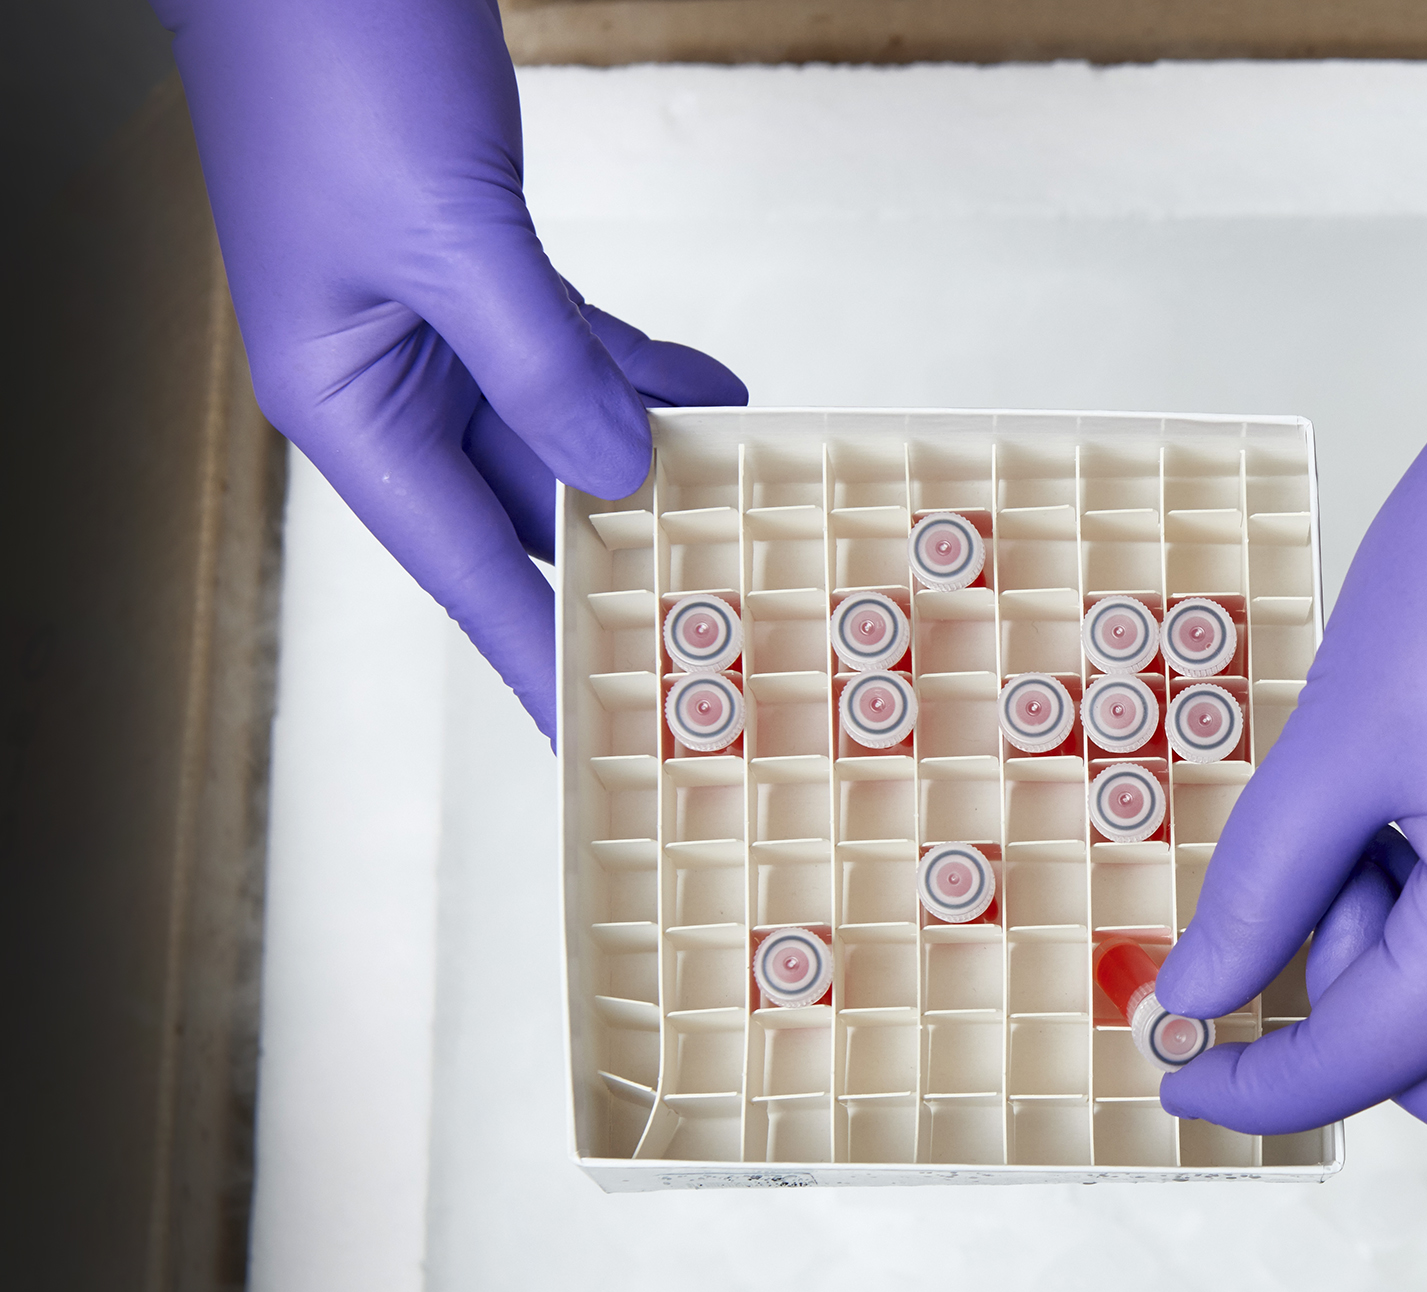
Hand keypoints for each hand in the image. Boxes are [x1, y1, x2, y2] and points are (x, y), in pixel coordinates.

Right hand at [154, 0, 745, 739]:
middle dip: (613, 555)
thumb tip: (616, 463)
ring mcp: (432, 321)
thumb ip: (541, 360)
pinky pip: (568, 343)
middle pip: (519, 503)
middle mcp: (386, 378)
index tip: (593, 731)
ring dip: (644, 457)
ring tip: (738, 510)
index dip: (534, 649)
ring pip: (554, 424)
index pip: (463, 563)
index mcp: (346, 401)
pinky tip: (708, 391)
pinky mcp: (471, 262)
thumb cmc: (327, 64)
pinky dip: (636, 367)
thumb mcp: (448, 237)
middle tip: (706, 624)